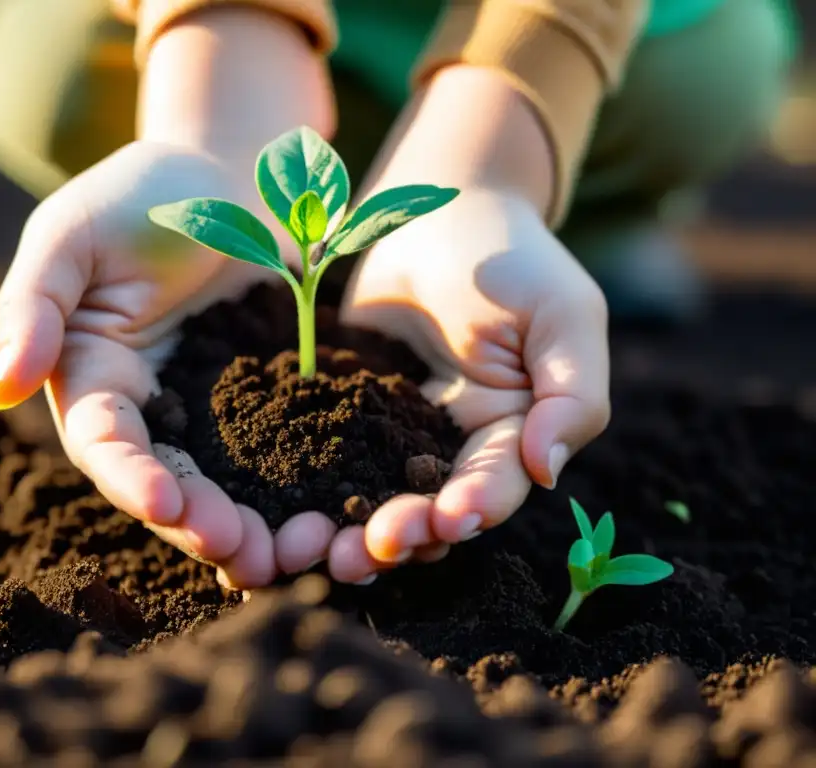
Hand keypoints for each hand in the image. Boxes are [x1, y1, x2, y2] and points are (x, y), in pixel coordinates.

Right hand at [0, 140, 346, 587]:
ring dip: (251, 526)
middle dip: (201, 523)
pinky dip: (299, 490)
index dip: (131, 478)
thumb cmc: (141, 193)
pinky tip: (331, 519)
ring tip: (291, 555)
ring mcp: (211, 412)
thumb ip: (32, 306)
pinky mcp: (268, 406)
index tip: (168, 503)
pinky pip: (282, 456)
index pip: (103, 443)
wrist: (231, 175)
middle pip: (167, 483)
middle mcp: (149, 410)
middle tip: (247, 555)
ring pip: (224, 485)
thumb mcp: (72, 233)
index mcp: (92, 378)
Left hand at [328, 187, 610, 581]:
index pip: (496, 485)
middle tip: (373, 547)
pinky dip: (310, 487)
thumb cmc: (511, 258)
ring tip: (328, 550)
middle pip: (431, 509)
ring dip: (355, 527)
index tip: (450, 518)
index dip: (476, 507)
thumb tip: (547, 472)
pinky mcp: (343, 413)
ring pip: (375, 496)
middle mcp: (452, 446)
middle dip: (408, 534)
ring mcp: (394, 434)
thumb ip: (572, 394)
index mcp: (511, 433)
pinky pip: (326, 457)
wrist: (435, 210)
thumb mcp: (562, 314)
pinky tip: (285, 511)